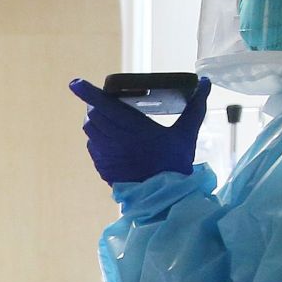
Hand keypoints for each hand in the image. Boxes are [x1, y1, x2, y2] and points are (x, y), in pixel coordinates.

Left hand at [69, 76, 210, 186]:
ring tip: (106, 118)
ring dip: (95, 121)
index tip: (75, 83)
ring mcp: (106, 155)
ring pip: (90, 130)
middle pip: (93, 115)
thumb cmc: (176, 164)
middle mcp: (114, 140)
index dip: (87, 92)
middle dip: (96, 105)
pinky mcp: (103, 168)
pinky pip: (92, 147)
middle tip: (105, 101)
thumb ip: (196, 106)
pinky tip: (109, 140)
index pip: (102, 104)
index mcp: (132, 128)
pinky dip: (97, 139)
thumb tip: (207, 82)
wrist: (165, 199)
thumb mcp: (187, 133)